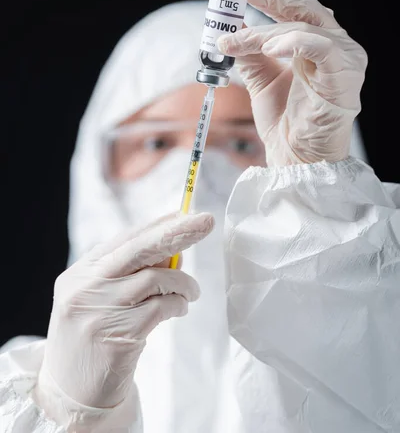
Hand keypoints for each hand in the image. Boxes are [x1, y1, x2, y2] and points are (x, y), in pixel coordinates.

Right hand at [34, 212, 213, 416]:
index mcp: (80, 274)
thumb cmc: (92, 337)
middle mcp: (86, 288)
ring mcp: (100, 312)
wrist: (70, 394)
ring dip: (182, 282)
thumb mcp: (98, 298)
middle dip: (177, 232)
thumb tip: (174, 247)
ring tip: (192, 291)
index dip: (157, 225)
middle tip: (205, 221)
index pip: (124, 239)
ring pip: (155, 278)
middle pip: (138, 249)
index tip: (185, 213)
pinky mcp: (118, 337)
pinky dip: (178, 304)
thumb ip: (128, 273)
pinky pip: (161, 308)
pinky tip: (180, 308)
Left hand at [217, 0, 367, 165]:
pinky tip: (268, 47)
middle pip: (299, 5)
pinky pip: (321, 47)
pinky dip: (293, 42)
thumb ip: (249, 53)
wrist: (297, 159)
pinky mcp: (345, 74)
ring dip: (262, 31)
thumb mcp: (259, 80)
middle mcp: (332, 43)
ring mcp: (342, 57)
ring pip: (302, 25)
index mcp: (313, 42)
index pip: (287, 7)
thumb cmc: (285, 121)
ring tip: (232, 41)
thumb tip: (228, 28)